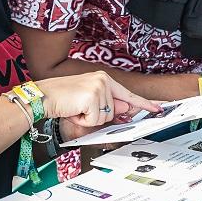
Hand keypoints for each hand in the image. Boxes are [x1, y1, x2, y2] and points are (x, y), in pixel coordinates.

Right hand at [37, 72, 159, 126]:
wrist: (43, 96)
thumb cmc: (62, 99)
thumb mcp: (88, 101)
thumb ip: (107, 105)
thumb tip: (125, 108)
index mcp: (104, 79)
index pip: (128, 94)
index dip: (144, 103)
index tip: (158, 109)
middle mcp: (104, 80)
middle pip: (114, 111)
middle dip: (98, 116)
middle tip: (81, 109)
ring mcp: (99, 87)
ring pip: (105, 117)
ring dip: (89, 119)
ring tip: (75, 109)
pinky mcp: (93, 97)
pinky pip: (95, 120)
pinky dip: (83, 121)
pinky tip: (74, 111)